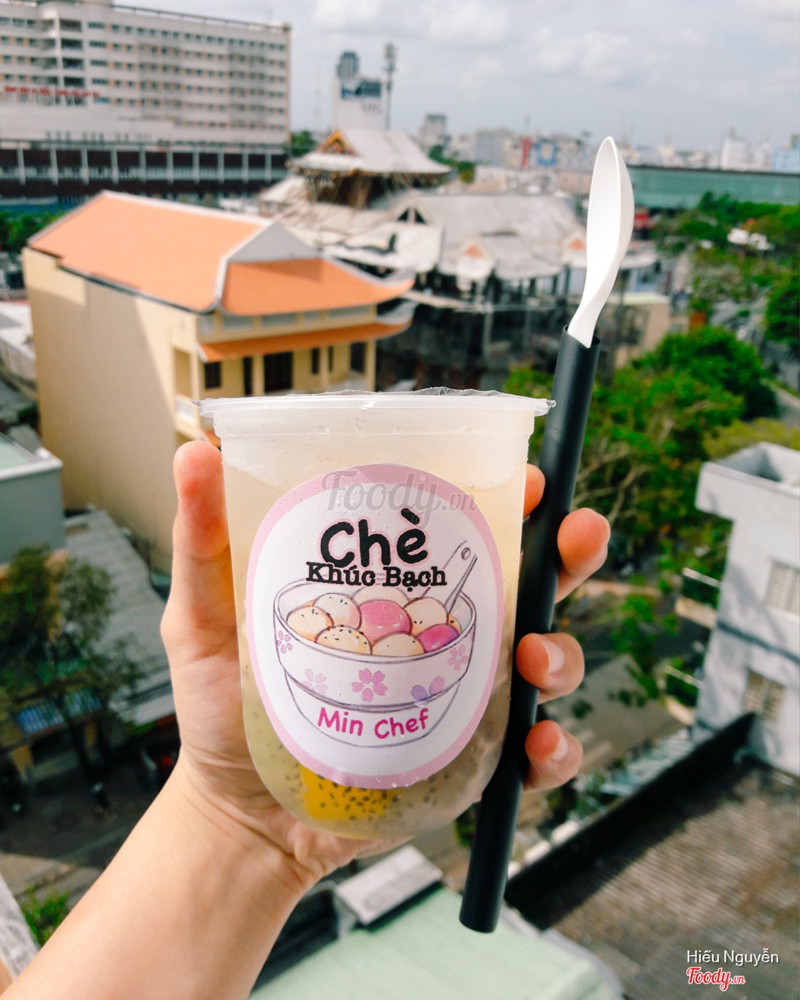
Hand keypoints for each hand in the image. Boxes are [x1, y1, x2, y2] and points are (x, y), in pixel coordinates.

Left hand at [161, 443, 608, 889]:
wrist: (239, 815)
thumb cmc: (225, 709)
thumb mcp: (207, 617)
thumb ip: (207, 540)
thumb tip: (200, 452)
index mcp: (392, 590)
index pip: (460, 529)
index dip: (506, 497)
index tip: (528, 480)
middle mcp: (440, 635)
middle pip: (527, 583)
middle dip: (569, 555)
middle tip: (580, 535)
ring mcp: (462, 697)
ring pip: (546, 659)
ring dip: (563, 650)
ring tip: (533, 656)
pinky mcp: (469, 761)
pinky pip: (534, 755)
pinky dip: (553, 751)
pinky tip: (537, 746)